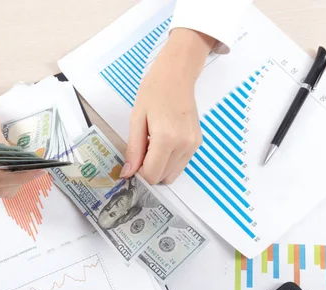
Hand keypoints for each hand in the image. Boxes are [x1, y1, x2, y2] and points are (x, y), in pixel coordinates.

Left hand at [121, 28, 215, 183]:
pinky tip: (162, 143)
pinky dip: (169, 161)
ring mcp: (193, 145)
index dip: (139, 174)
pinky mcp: (197, 143)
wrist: (177, 76)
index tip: (132, 163)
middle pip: (162, 177)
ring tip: (152, 145)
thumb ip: (133, 149)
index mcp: (166, 139)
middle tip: (141, 151)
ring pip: (172, 174)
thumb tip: (128, 173)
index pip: (151, 175)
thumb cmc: (154, 91)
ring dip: (159, 167)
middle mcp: (183, 145)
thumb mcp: (136, 119)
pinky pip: (180, 165)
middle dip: (148, 171)